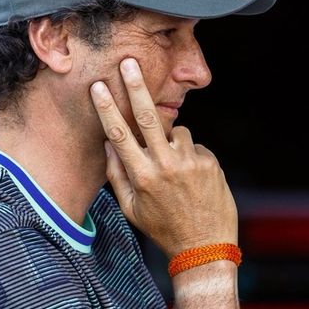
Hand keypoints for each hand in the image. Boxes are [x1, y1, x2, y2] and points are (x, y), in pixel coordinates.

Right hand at [90, 58, 237, 256]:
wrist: (204, 246)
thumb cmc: (163, 228)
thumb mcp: (131, 209)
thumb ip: (117, 174)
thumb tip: (108, 143)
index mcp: (142, 176)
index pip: (119, 135)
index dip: (108, 108)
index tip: (99, 87)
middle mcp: (165, 165)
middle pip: (148, 116)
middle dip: (136, 86)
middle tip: (130, 62)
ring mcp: (190, 162)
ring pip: (175, 131)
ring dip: (171, 141)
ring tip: (176, 171)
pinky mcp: (209, 162)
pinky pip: (194, 145)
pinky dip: (190, 154)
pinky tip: (192, 178)